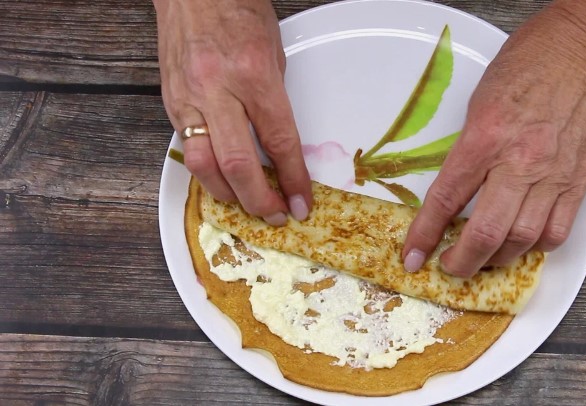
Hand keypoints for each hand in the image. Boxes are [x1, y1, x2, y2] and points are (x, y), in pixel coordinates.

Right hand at [153, 0, 311, 224]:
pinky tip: (221, 180)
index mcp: (253, 75)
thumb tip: (278, 146)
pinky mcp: (171, 104)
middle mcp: (218, 89)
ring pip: (203, 166)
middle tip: (274, 215)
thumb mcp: (273, 54)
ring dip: (227, 194)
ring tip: (246, 203)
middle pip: (238, 163)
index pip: (278, 141)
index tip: (301, 203)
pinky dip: (207, 172)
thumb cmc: (237, 12)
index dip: (293, 179)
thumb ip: (274, 103)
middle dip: (259, 199)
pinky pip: (187, 150)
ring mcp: (189, 99)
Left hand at [403, 0, 585, 276]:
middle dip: (461, 261)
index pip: (445, 200)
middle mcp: (518, 162)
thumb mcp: (475, 108)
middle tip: (450, 265)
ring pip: (522, 240)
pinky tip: (521, 242)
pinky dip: (535, 247)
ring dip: (496, 258)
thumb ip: (465, 154)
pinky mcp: (577, 181)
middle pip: (485, 233)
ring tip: (482, 257)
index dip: (424, 235)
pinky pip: (557, 231)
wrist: (577, 54)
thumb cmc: (521, 71)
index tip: (412, 256)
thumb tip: (453, 194)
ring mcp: (551, 175)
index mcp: (483, 140)